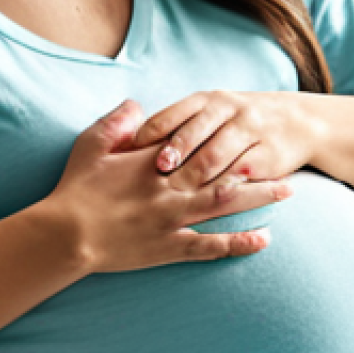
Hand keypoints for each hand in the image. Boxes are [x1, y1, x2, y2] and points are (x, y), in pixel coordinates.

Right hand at [48, 99, 293, 274]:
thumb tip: (137, 104)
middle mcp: (170, 188)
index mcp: (153, 161)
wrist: (65, 234)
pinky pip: (210, 246)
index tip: (250, 131)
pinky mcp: (169, 248)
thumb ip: (117, 122)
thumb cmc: (76, 188)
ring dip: (258, 198)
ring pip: (225, 205)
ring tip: (287, 192)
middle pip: (223, 172)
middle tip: (286, 158)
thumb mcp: (91, 145)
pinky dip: (238, 243)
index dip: (227, 139)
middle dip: (256, 165)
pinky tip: (262, 241)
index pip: (198, 145)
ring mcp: (173, 220)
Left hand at [129, 90, 318, 202]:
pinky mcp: (268, 156)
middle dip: (174, 157)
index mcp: (206, 101)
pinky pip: (242, 176)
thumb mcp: (207, 110)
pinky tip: (211, 205)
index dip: (150, 134)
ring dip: (194, 179)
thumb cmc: (235, 119)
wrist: (297, 121)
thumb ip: (173, 120)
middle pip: (194, 137)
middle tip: (155, 177)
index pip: (171, 115)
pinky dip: (224, 189)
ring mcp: (249, 132)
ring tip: (176, 197)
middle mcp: (228, 111)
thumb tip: (128, 132)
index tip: (130, 152)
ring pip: (216, 158)